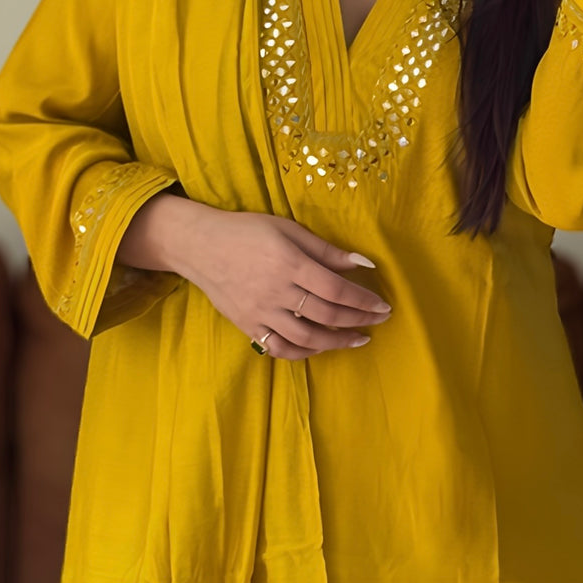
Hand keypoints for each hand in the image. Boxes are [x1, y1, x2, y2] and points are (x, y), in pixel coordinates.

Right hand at [188, 209, 391, 359]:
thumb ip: (325, 249)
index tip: (382, 305)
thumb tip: (363, 263)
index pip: (335, 288)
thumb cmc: (247, 231)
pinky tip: (320, 347)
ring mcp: (261, 312)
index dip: (363, 300)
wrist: (200, 246)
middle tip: (378, 320)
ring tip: (357, 339)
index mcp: (288, 262)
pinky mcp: (248, 325)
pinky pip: (280, 348)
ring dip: (337, 342)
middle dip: (358, 320)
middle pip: (326, 315)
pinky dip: (303, 352)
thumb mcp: (288, 229)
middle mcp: (276, 291)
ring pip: (306, 338)